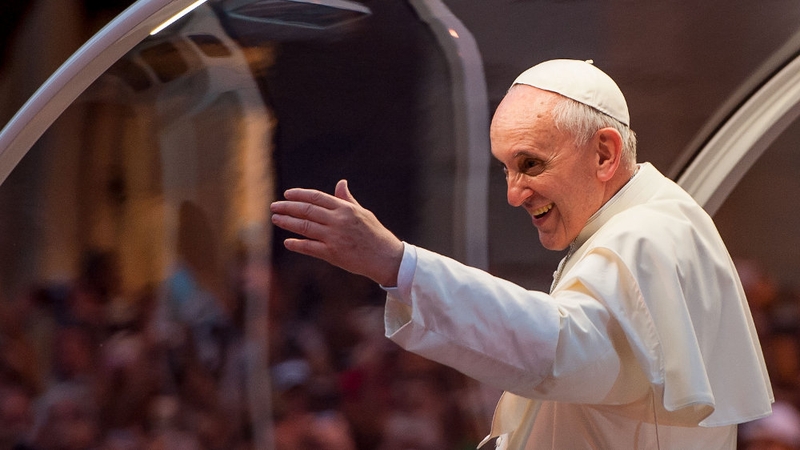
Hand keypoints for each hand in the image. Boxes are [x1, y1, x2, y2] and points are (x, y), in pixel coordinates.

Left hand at [270, 179, 403, 286]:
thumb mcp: (362, 213)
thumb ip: (347, 200)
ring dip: (288, 222)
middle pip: (307, 210)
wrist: (386, 257)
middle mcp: (338, 220)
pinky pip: (310, 247)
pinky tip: (288, 242)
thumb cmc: (375, 234)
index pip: (317, 197)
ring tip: (276, 219)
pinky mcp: (333, 253)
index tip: (287, 195)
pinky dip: (297, 244)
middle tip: (274, 206)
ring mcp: (334, 237)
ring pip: (305, 227)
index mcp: (345, 209)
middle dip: (288, 207)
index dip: (300, 195)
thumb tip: (341, 183)